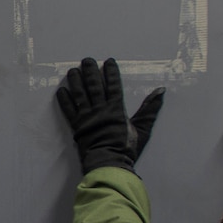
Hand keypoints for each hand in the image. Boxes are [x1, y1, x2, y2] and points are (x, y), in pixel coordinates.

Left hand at [55, 57, 164, 174]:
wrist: (109, 162)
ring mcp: (87, 117)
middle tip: (87, 60)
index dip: (111, 73)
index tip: (108, 61)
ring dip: (76, 81)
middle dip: (91, 72)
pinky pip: (69, 110)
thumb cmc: (127, 148)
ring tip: (72, 70)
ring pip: (80, 95)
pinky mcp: (77, 126)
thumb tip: (161, 90)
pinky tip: (61, 90)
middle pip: (95, 86)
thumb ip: (150, 109)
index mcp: (116, 109)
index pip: (114, 86)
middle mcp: (101, 110)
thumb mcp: (143, 128)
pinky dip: (65, 100)